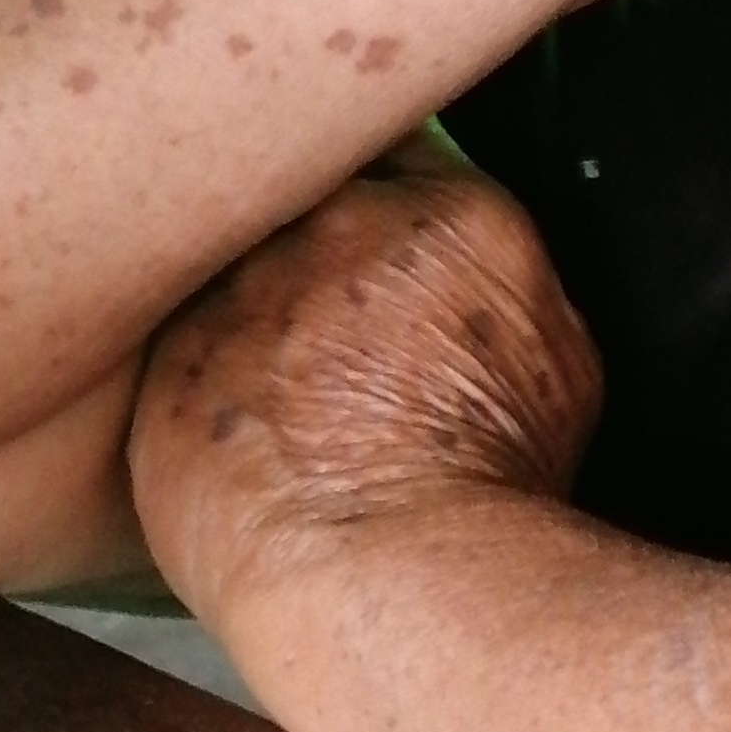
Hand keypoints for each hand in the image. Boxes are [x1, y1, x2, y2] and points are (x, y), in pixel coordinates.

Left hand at [125, 165, 601, 678]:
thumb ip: (506, 290)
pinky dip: (201, 389)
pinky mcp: (168, 361)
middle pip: (301, 190)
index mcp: (452, 219)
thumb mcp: (562, 371)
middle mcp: (337, 227)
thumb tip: (476, 286)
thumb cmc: (495, 498)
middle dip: (308, 242)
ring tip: (282, 398)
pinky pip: (176, 353)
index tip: (376, 236)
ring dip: (248, 316)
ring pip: (230, 269)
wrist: (398, 586)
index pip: (397, 146)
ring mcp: (244, 287)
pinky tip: (236, 445)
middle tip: (326, 316)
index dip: (380, 194)